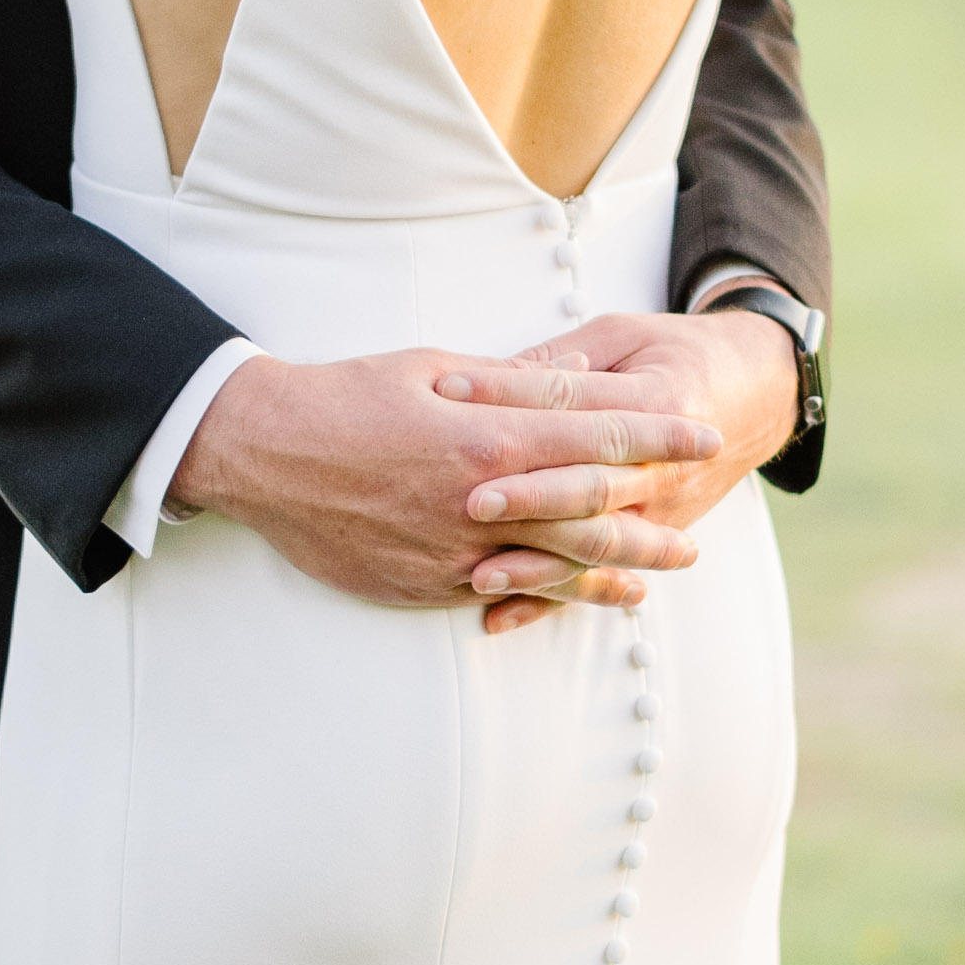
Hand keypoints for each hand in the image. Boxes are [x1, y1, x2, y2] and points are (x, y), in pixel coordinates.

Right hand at [167, 347, 665, 620]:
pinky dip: (554, 595)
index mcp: (486, 438)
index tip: (700, 434)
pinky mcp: (425, 584)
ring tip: (662, 567)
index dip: (656, 436)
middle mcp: (478, 503)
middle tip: (696, 529)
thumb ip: (513, 381)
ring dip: (617, 568)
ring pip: (555, 565)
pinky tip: (588, 595)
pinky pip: (503, 594)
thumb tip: (582, 374)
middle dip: (652, 518)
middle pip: (590, 515)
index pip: (595, 436)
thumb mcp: (433, 369)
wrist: (263, 454)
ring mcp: (453, 552)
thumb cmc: (347, 397)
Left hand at [442, 304, 798, 630]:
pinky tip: (498, 617)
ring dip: (537, 563)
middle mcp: (661, 467)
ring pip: (594, 545)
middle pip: (589, 486)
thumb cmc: (678, 352)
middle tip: (472, 500)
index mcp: (655, 402)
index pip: (571, 402)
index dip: (509, 395)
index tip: (448, 393)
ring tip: (479, 575)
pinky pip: (595, 580)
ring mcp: (660, 512)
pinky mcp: (651, 538)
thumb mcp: (624, 335)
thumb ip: (561, 360)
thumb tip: (489, 376)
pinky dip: (547, 602)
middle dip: (530, 496)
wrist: (757, 393)